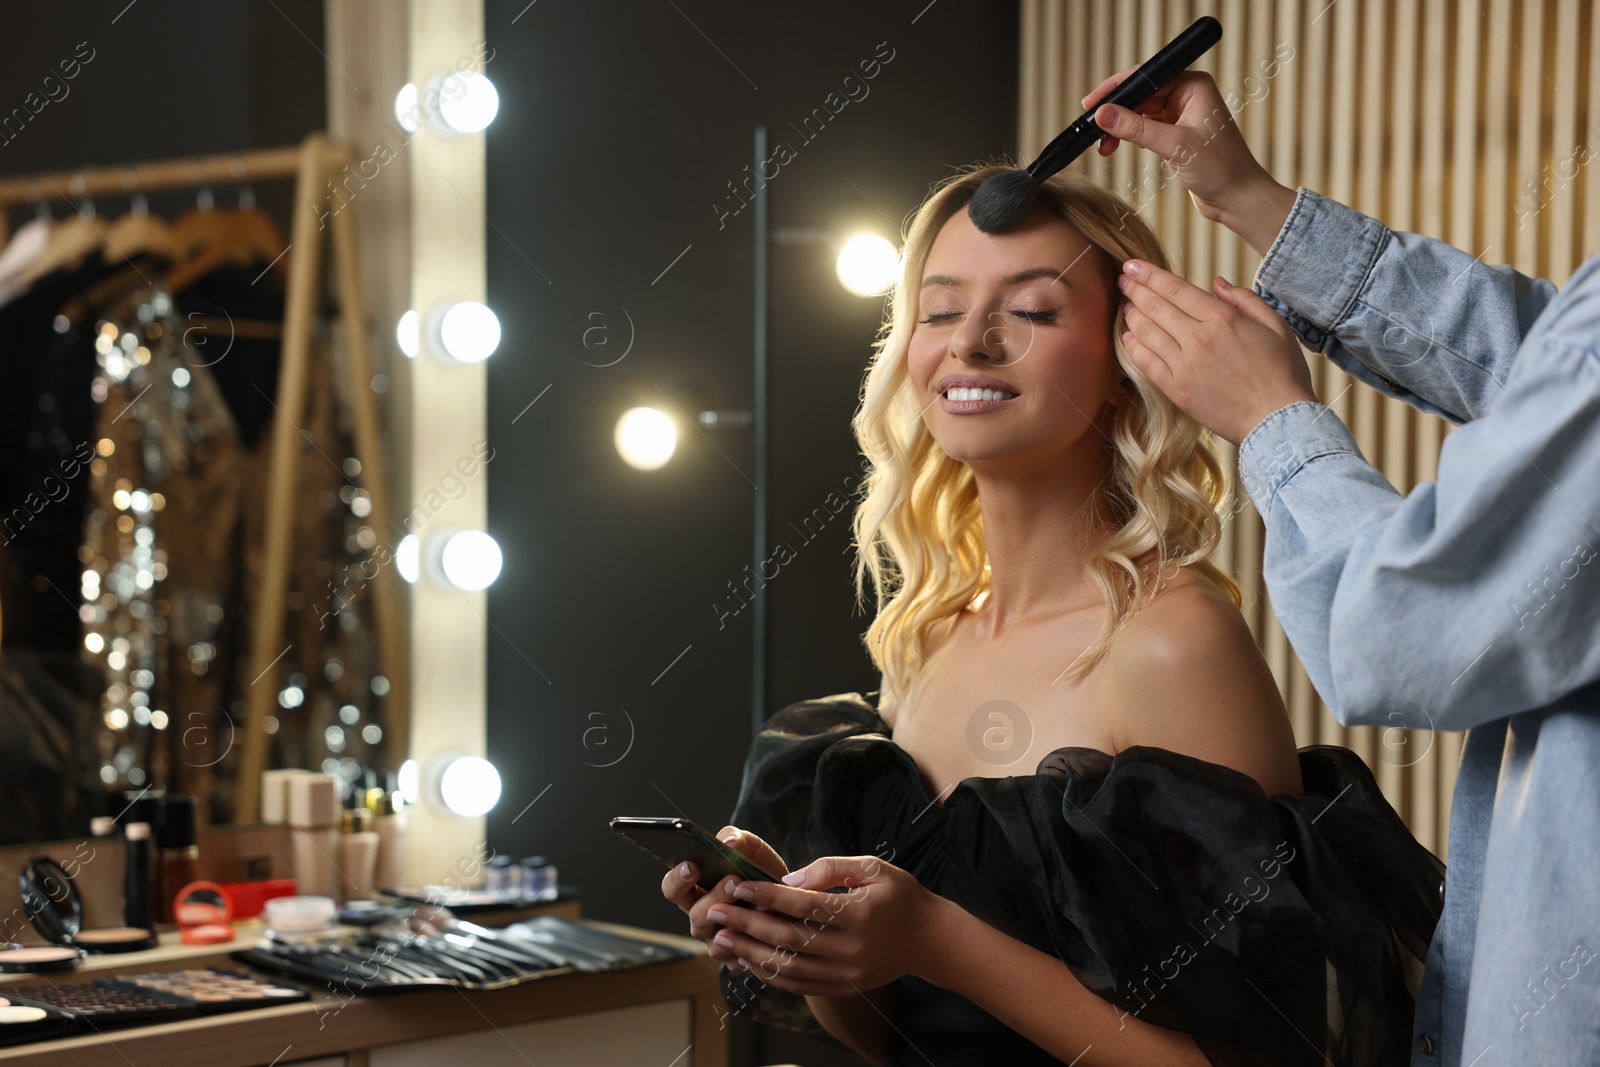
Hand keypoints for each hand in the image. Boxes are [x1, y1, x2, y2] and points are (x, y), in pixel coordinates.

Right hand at [659, 825, 787, 966]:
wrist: (790, 899)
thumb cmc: (761, 872)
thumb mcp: (751, 849)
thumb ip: (737, 839)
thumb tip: (729, 842)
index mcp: (694, 890)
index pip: (672, 888)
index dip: (678, 879)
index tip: (691, 865)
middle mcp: (701, 917)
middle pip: (694, 914)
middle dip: (713, 897)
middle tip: (731, 880)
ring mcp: (717, 941)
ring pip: (716, 935)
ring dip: (734, 916)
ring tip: (754, 899)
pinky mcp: (737, 958)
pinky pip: (739, 952)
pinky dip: (753, 936)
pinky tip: (766, 922)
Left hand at [708, 854, 944, 996]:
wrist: (930, 939)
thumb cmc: (900, 896)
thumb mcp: (873, 868)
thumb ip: (831, 868)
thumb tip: (789, 878)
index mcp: (859, 914)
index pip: (802, 905)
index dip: (766, 895)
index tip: (737, 885)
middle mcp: (852, 948)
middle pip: (789, 939)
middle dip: (748, 923)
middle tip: (716, 911)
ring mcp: (847, 972)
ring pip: (790, 967)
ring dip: (752, 952)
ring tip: (724, 936)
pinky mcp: (844, 986)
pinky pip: (800, 985)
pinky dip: (771, 974)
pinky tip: (750, 960)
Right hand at [1080, 68, 1295, 255]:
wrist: (1237, 199)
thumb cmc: (1221, 168)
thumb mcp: (1175, 146)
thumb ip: (1137, 129)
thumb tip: (1103, 114)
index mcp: (1193, 86)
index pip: (1147, 77)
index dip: (1117, 88)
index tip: (1092, 102)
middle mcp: (1186, 95)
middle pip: (1140, 94)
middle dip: (1115, 110)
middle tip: (1091, 126)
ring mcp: (1180, 115)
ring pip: (1139, 112)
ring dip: (1119, 127)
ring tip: (1102, 144)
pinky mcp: (1174, 134)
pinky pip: (1143, 128)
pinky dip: (1128, 137)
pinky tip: (1113, 146)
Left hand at [1117, 259, 1314, 444]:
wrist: (1279, 421)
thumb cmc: (1283, 373)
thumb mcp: (1276, 325)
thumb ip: (1245, 300)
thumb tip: (1217, 283)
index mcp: (1222, 318)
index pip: (1175, 288)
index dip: (1149, 274)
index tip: (1132, 265)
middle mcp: (1198, 338)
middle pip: (1156, 306)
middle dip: (1134, 289)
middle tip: (1122, 279)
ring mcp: (1184, 365)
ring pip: (1147, 332)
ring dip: (1132, 315)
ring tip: (1125, 305)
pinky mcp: (1176, 390)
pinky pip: (1146, 363)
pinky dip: (1134, 347)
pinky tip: (1128, 337)